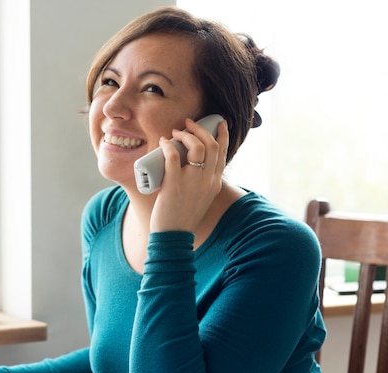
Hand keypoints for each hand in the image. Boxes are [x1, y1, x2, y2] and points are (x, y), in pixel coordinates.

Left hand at [150, 118, 228, 233]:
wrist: (173, 235)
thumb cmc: (183, 217)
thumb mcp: (201, 198)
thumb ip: (202, 183)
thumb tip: (191, 165)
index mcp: (215, 183)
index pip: (223, 153)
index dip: (222, 134)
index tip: (218, 123)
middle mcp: (208, 180)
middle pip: (211, 145)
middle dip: (201, 129)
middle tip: (189, 124)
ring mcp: (192, 182)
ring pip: (197, 147)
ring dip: (186, 135)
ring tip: (176, 132)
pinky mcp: (174, 184)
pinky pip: (173, 157)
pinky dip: (168, 145)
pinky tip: (164, 142)